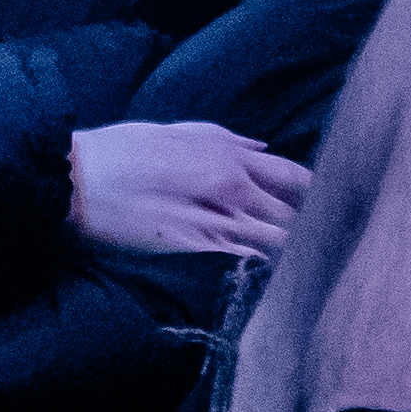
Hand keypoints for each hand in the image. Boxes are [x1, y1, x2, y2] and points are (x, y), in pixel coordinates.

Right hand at [69, 117, 308, 260]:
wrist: (76, 181)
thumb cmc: (118, 152)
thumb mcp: (173, 132)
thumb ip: (222, 139)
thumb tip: (261, 148)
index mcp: (227, 153)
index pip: (298, 177)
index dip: (322, 196)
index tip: (334, 209)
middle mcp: (232, 184)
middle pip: (300, 212)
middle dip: (319, 229)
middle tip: (332, 245)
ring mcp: (219, 218)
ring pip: (282, 240)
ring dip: (298, 254)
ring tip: (310, 268)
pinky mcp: (202, 248)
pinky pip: (251, 260)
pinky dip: (267, 268)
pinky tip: (277, 279)